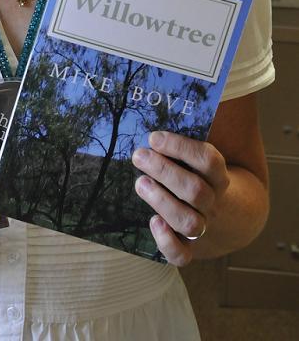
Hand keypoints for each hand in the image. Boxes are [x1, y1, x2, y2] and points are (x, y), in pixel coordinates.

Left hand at [131, 131, 229, 265]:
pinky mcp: (190, 248)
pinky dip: (167, 242)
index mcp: (218, 176)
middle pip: (194, 190)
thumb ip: (183, 143)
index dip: (181, 147)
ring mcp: (203, 226)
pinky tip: (153, 223)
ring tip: (140, 182)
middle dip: (163, 170)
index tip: (154, 137)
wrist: (231, 217)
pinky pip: (182, 255)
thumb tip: (150, 114)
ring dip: (161, 201)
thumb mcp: (201, 159)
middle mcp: (213, 202)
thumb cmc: (201, 176)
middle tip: (138, 155)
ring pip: (188, 221)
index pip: (208, 160)